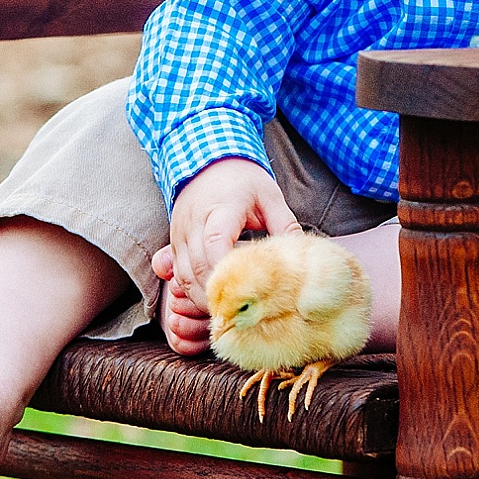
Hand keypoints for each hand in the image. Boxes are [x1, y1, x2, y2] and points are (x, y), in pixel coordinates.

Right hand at [153, 157, 301, 352]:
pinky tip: (209, 302)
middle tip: (238, 316)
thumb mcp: (270, 197)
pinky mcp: (174, 242)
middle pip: (197, 267)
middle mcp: (194, 222)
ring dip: (201, 298)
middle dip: (216, 295)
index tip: (243, 293)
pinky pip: (177, 274)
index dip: (226, 272)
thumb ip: (285, 226)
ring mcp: (180, 233)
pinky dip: (190, 291)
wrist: (208, 161)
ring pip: (184, 276)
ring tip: (226, 315)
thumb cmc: (244, 181)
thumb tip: (304, 258)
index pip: (216, 243)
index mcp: (221, 208)